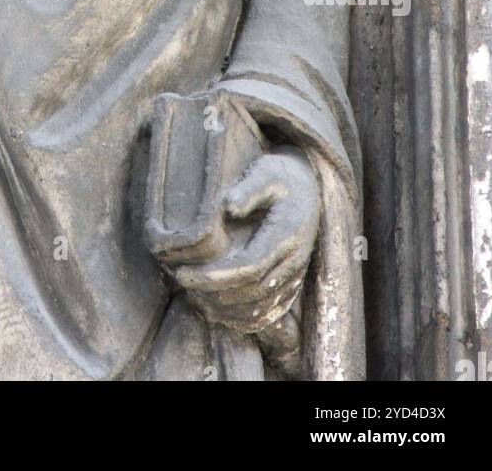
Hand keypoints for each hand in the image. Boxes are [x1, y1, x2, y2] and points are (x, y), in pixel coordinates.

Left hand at [173, 145, 318, 335]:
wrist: (309, 186)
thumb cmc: (280, 175)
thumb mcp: (265, 172)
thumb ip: (248, 189)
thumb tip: (229, 207)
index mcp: (287, 233)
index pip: (250, 266)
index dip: (216, 276)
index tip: (184, 272)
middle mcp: (294, 260)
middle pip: (252, 292)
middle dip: (213, 292)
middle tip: (181, 282)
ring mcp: (295, 275)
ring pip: (261, 308)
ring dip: (225, 309)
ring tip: (193, 296)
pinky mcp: (292, 283)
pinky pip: (270, 313)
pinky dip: (242, 318)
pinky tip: (216, 310)